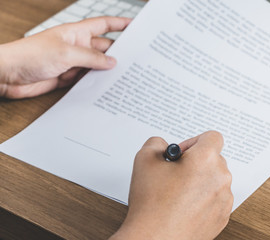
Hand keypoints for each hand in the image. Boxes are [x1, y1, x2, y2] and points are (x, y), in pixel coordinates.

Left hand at [0, 17, 130, 98]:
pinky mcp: (68, 77)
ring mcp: (73, 63)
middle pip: (103, 48)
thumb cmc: (31, 55)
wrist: (9, 75)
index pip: (103, 25)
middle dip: (118, 52)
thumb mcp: (66, 53)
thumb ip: (91, 58)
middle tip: (136, 60)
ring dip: (108, 71)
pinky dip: (96, 83)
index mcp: (77, 33)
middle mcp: (77, 47)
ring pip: (97, 66)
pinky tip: (107, 88)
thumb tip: (112, 62)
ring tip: (125, 76)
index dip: (119, 24)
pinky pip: (87, 80)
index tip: (134, 26)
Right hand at [110, 131, 232, 239]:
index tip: (182, 153)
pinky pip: (216, 199)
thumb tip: (163, 146)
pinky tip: (183, 206)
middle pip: (214, 159)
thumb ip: (156, 143)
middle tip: (176, 173)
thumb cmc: (152, 204)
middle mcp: (220, 178)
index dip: (194, 141)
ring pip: (215, 180)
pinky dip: (203, 199)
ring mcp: (224, 199)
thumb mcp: (144, 160)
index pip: (212, 137)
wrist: (155, 239)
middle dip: (195, 162)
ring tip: (177, 193)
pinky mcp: (222, 217)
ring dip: (200, 181)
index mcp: (206, 159)